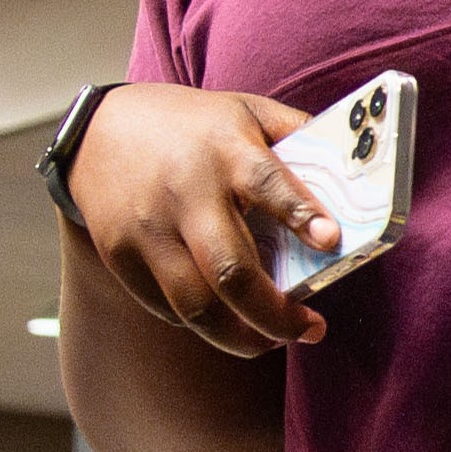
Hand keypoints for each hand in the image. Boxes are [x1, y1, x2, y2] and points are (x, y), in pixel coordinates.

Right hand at [62, 84, 336, 356]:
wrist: (95, 132)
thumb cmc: (188, 124)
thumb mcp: (244, 110)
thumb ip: (295, 134)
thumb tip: (355, 163)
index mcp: (224, 150)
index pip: (267, 182)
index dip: (301, 213)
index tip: (331, 241)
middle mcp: (185, 193)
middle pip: (231, 269)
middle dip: (275, 314)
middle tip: (310, 330)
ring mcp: (149, 230)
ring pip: (196, 305)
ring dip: (241, 336)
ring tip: (272, 341)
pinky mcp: (121, 257)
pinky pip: (167, 307)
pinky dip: (202, 321)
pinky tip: (225, 319)